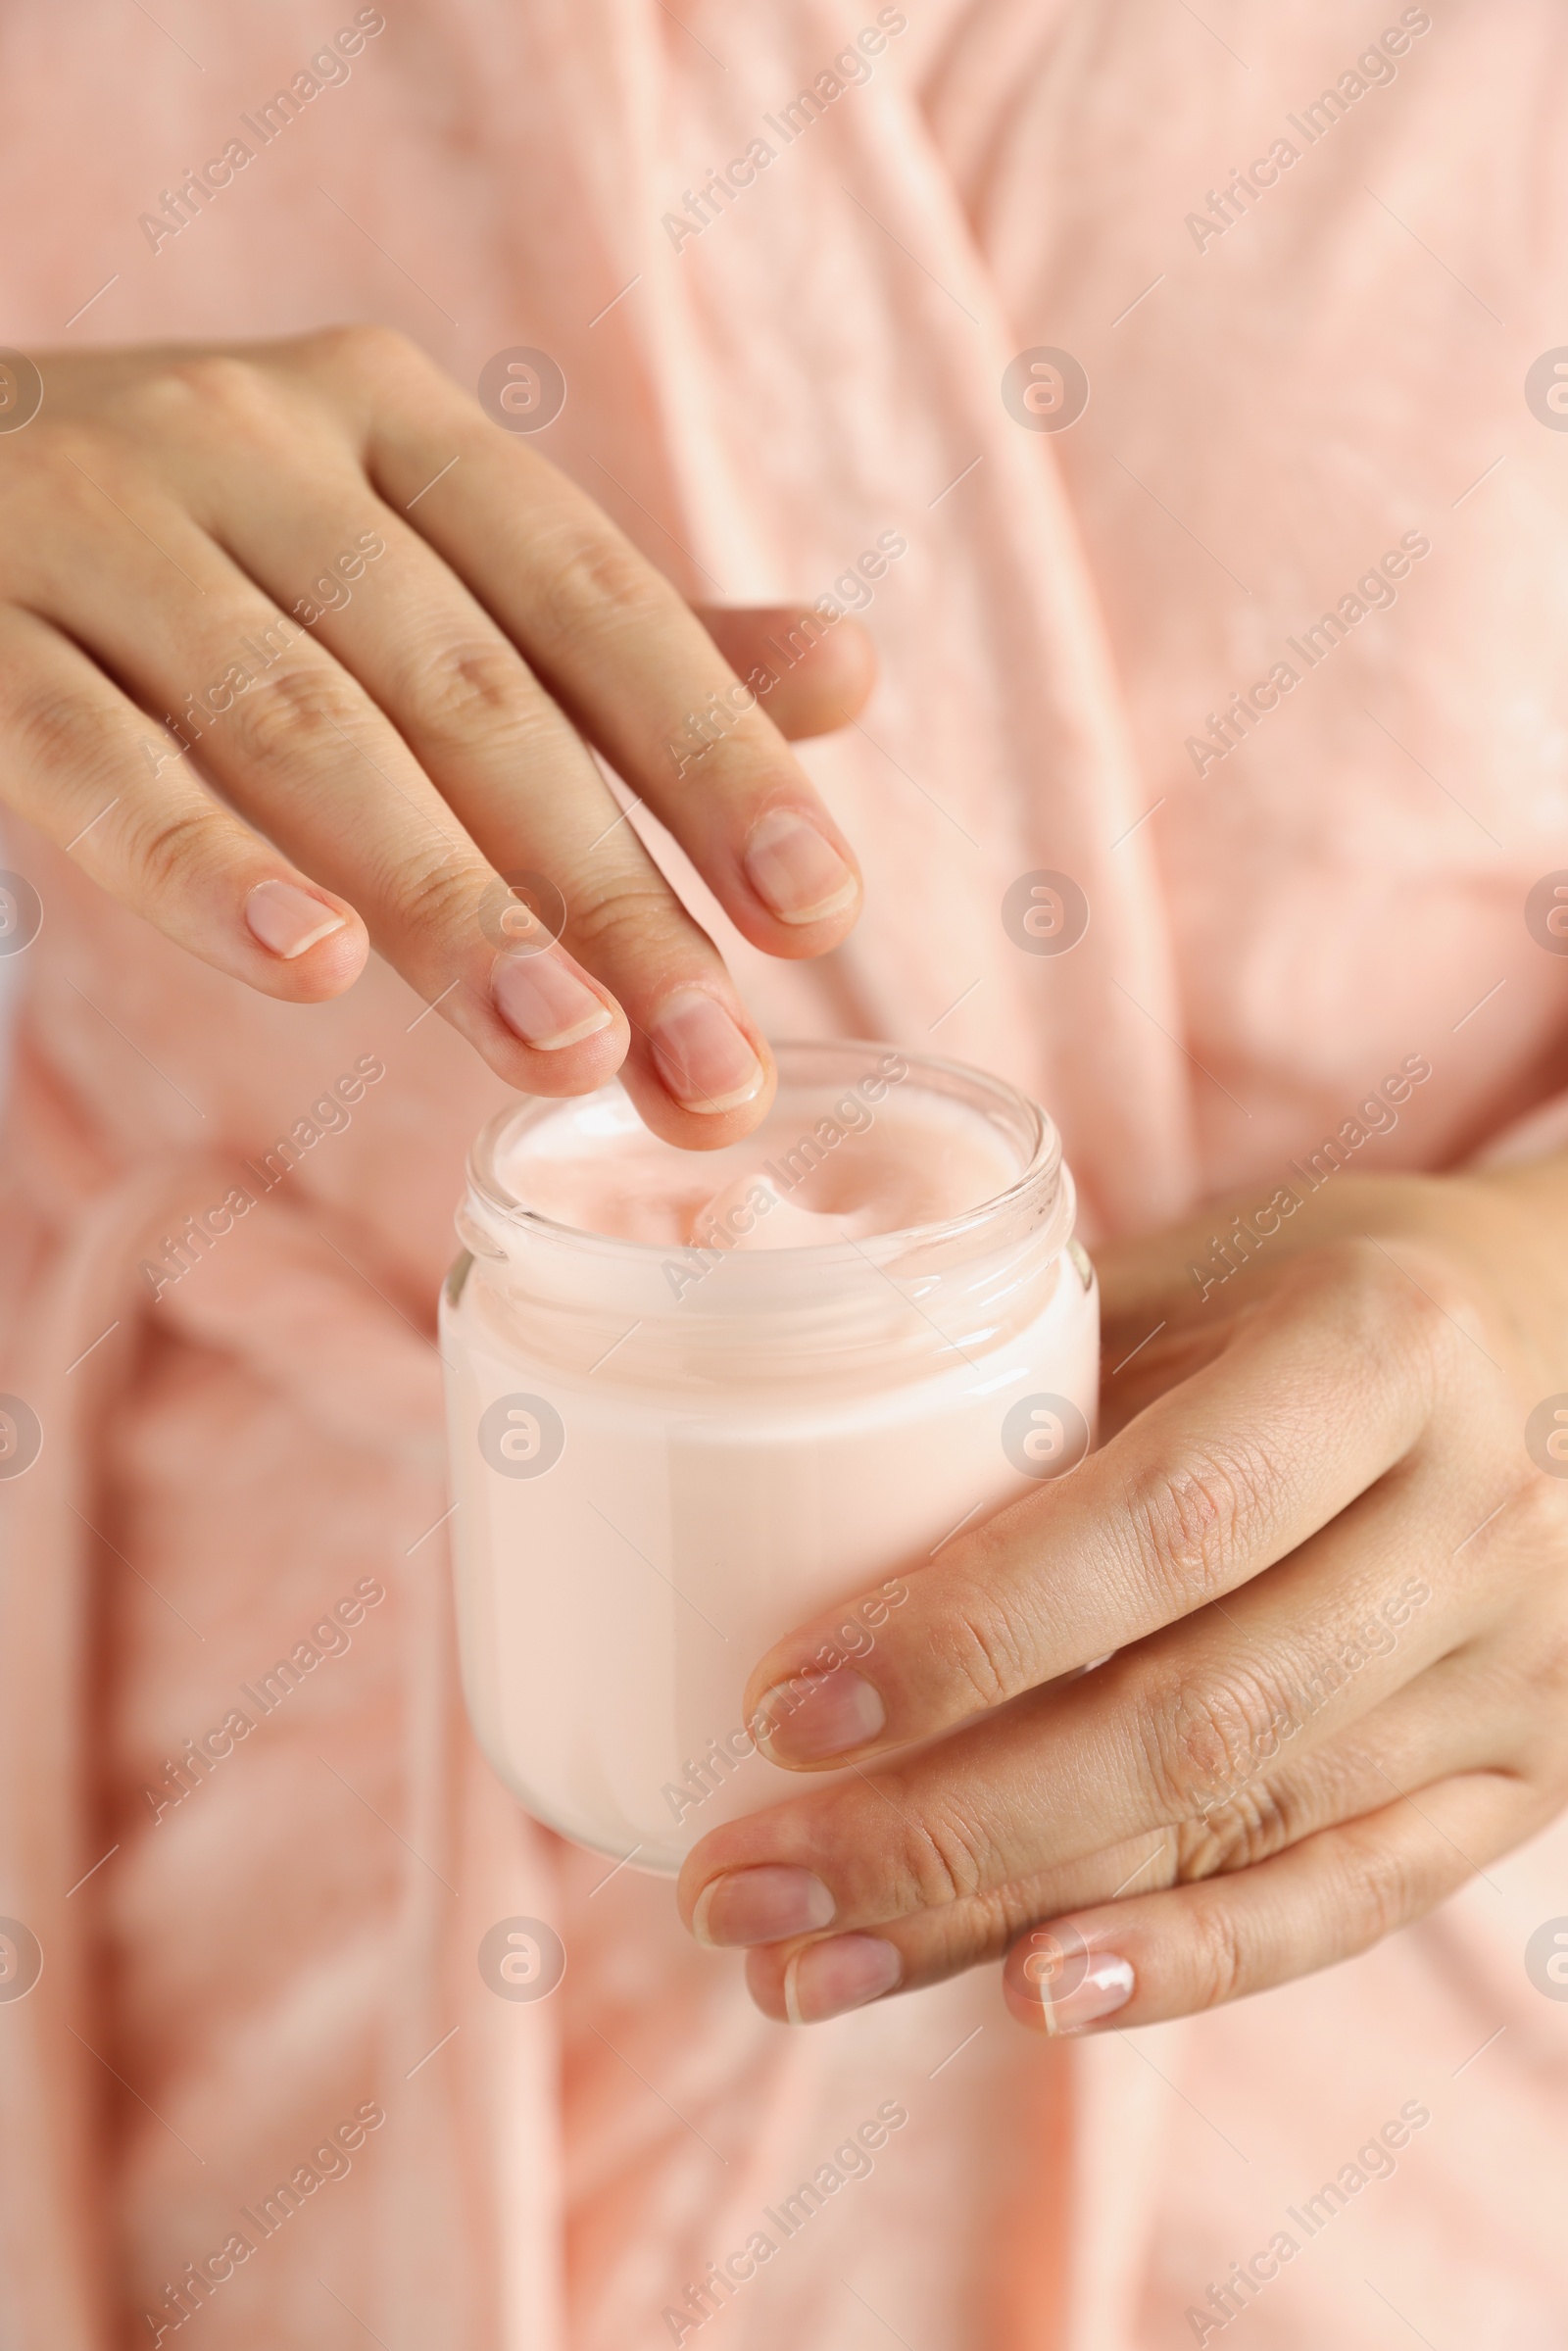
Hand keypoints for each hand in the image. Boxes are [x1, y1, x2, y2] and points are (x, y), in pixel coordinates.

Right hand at [0, 330, 870, 1141]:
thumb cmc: (204, 557)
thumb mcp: (409, 563)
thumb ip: (604, 638)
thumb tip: (848, 675)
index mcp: (394, 430)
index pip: (592, 603)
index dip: (713, 754)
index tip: (818, 908)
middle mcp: (256, 448)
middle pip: (469, 691)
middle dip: (608, 889)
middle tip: (711, 1064)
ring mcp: (98, 527)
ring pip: (300, 730)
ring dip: (448, 902)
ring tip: (565, 1049)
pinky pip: (90, 754)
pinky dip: (203, 861)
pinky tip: (311, 965)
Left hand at [678, 1160, 1567, 2027]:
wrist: (1556, 1345)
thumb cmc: (1314, 1289)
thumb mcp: (1192, 1271)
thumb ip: (1026, 1369)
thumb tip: (764, 1466)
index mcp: (1378, 1348)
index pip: (1164, 1521)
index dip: (969, 1629)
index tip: (785, 1706)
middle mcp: (1471, 1517)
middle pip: (1187, 1717)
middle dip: (938, 1826)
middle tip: (739, 1885)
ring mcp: (1510, 1667)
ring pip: (1237, 1831)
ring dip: (999, 1916)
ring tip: (804, 1966)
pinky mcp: (1516, 1782)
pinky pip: (1343, 1904)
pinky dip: (1180, 1964)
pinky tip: (1023, 1994)